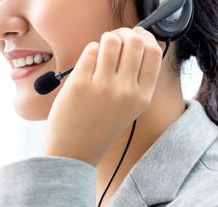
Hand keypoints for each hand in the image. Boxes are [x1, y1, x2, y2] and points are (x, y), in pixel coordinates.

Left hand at [43, 27, 162, 166]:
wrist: (74, 152)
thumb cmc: (99, 127)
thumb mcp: (128, 107)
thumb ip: (135, 80)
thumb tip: (133, 43)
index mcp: (143, 96)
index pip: (154, 52)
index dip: (144, 37)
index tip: (135, 35)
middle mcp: (126, 91)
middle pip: (134, 42)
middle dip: (124, 33)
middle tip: (114, 39)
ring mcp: (102, 87)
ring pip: (111, 41)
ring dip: (105, 39)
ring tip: (100, 48)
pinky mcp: (79, 84)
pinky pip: (90, 51)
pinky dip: (90, 50)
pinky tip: (87, 63)